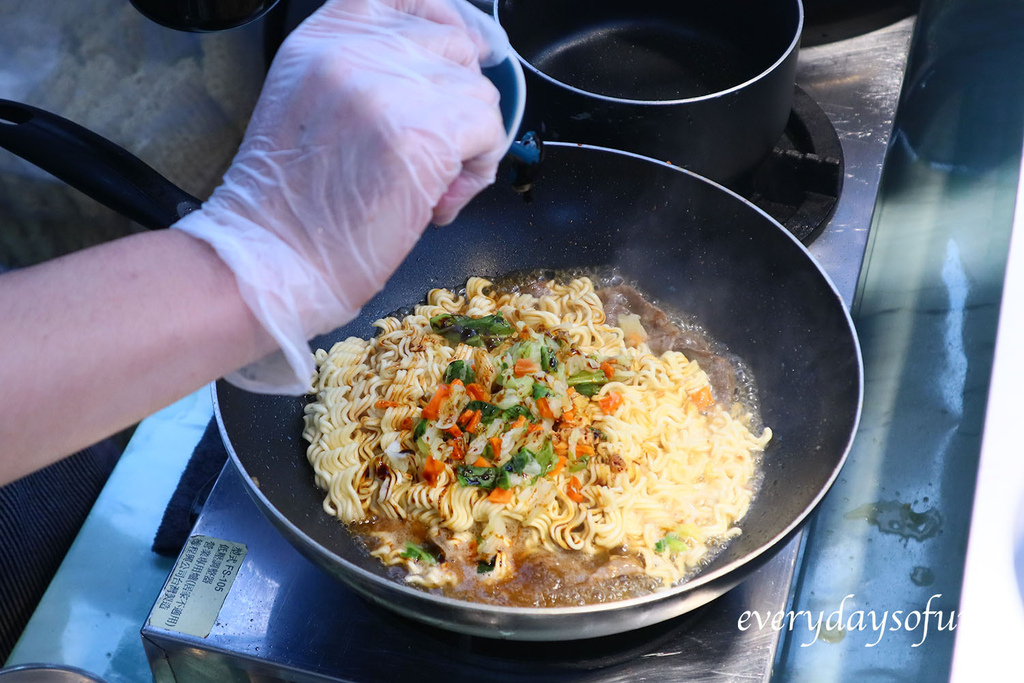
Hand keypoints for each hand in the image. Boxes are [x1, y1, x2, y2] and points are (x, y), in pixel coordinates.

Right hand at [173, 0, 508, 393]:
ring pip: (479, 93)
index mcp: (326, 34)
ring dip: (470, 143)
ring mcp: (389, 88)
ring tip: (434, 184)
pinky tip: (442, 199)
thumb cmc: (293, 202)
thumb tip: (449, 66)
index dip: (448, 25)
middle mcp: (357, 50)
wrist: (273, 258)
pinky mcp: (421, 135)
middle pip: (456, 48)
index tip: (463, 57)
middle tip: (435, 151)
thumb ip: (369, 69)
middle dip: (459, 101)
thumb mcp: (312, 100)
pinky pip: (489, 131)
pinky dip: (478, 169)